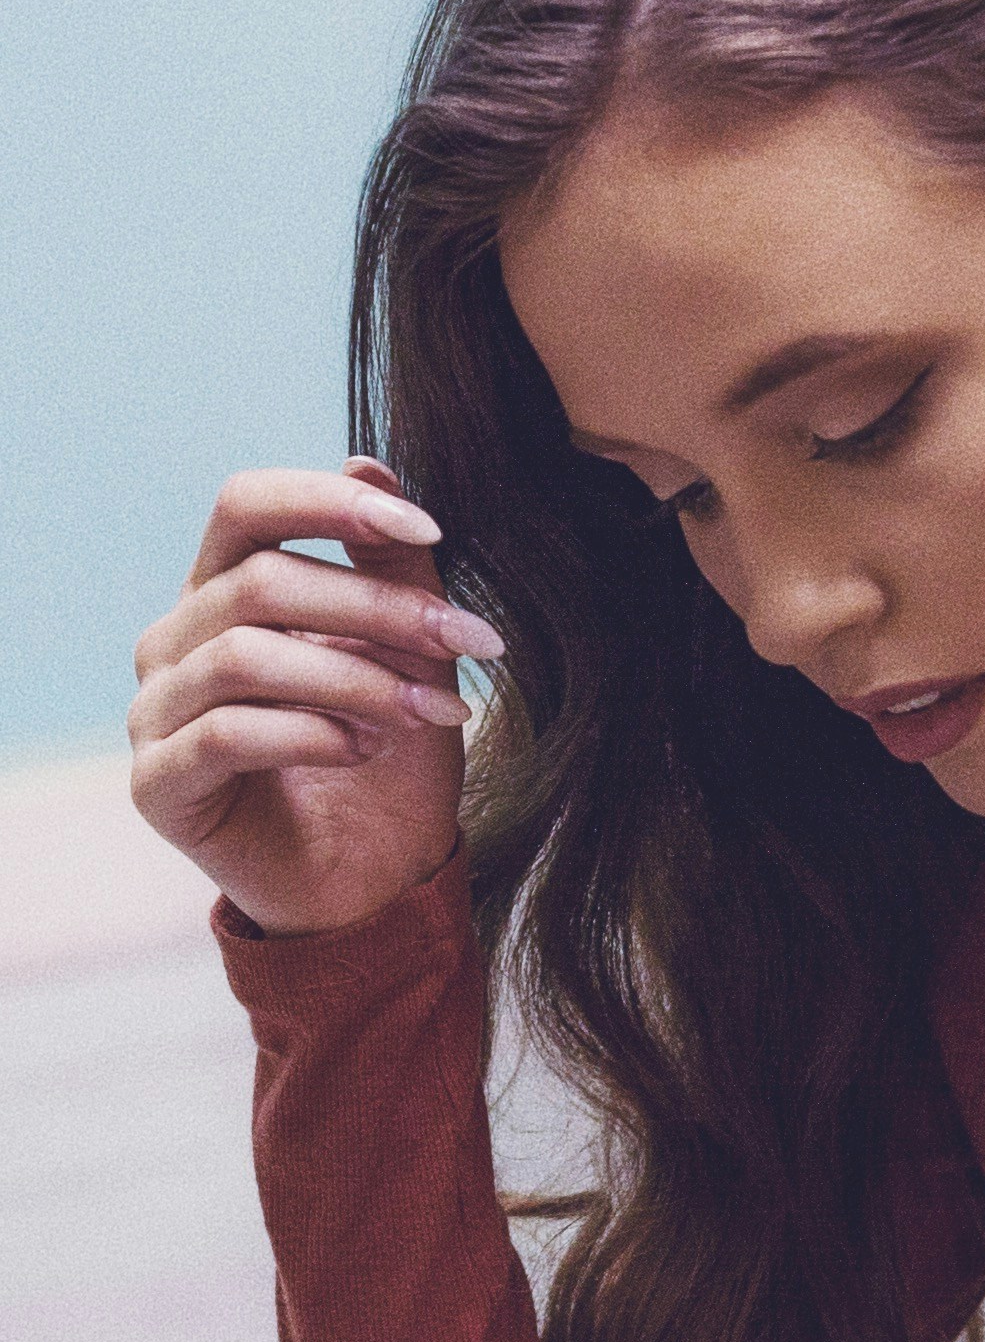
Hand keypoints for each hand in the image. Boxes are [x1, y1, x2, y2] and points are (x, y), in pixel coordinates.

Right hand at [129, 459, 505, 937]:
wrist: (373, 881)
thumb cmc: (386, 759)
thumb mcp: (409, 653)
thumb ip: (390, 566)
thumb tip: (368, 460)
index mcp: (224, 592)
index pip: (247, 505)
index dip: (332, 503)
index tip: (433, 528)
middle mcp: (175, 641)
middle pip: (260, 582)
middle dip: (380, 607)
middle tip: (469, 639)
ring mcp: (157, 711)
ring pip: (246, 656)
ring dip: (357, 677)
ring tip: (429, 710)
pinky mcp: (160, 784)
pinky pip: (225, 733)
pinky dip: (311, 732)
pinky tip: (366, 748)